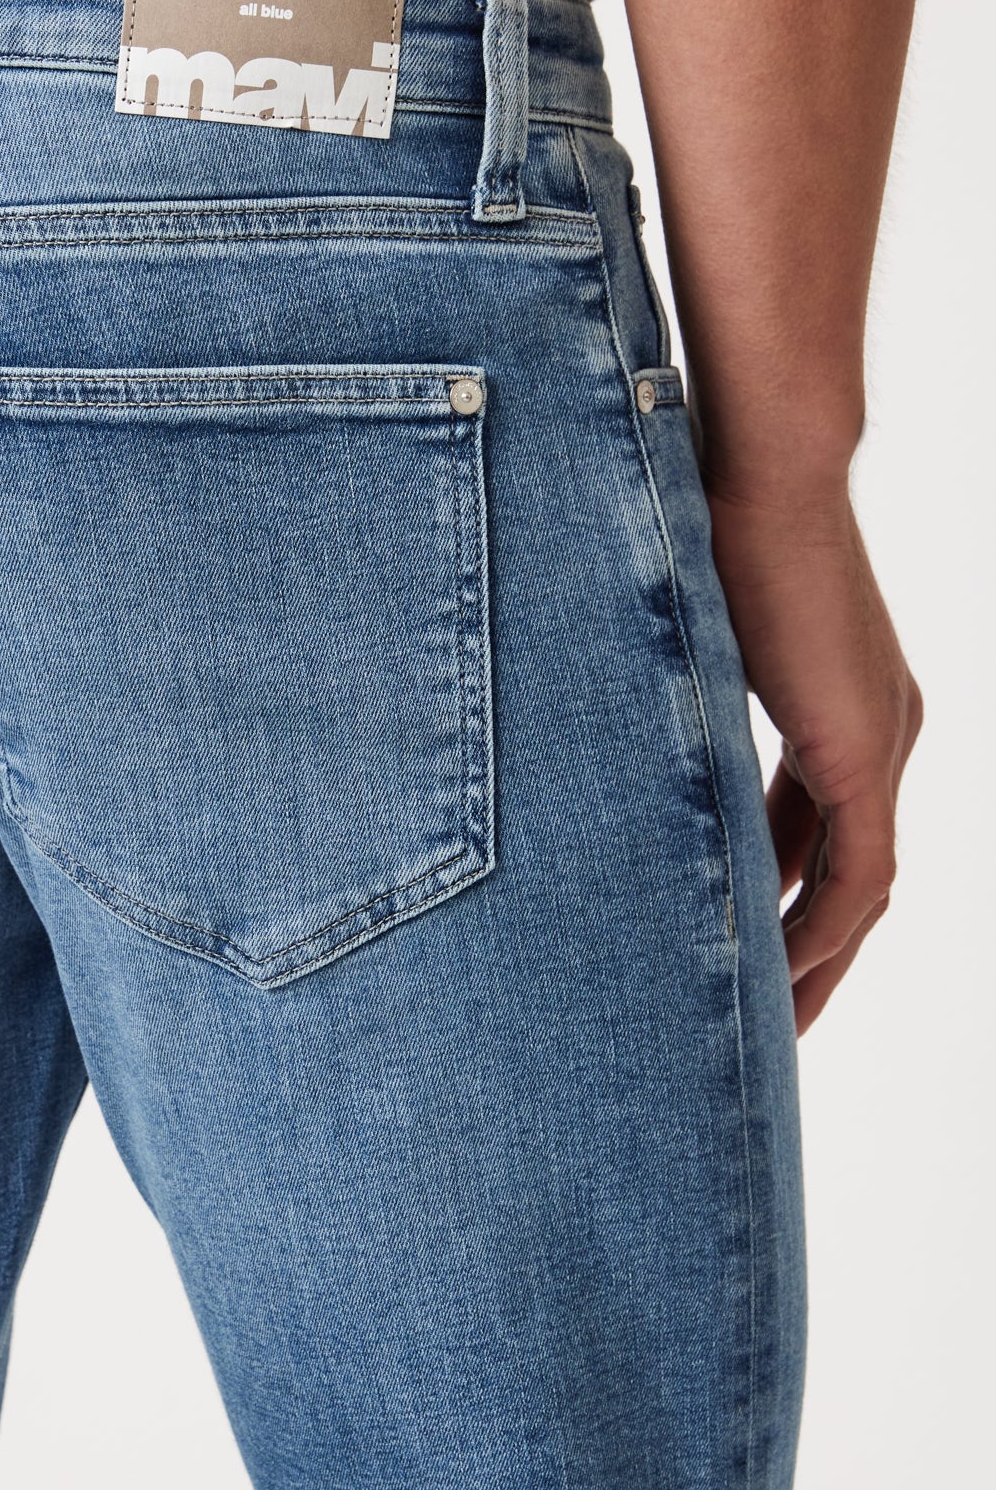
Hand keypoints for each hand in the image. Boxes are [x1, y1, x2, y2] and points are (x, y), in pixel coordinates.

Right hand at [704, 484, 922, 1035]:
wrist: (764, 467)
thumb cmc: (709, 520)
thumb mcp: (689, 636)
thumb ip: (675, 697)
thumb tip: (607, 732)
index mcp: (843, 704)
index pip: (817, 828)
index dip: (781, 892)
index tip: (737, 939)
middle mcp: (879, 729)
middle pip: (849, 870)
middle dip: (806, 943)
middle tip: (765, 1012)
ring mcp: (881, 739)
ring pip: (861, 886)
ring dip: (820, 957)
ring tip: (771, 1022)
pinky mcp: (866, 750)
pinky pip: (858, 875)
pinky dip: (823, 929)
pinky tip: (778, 978)